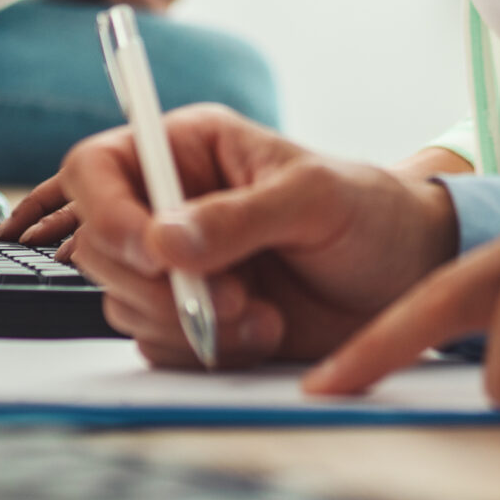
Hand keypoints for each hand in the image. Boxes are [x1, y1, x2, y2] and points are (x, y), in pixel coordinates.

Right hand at [16, 106, 463, 367]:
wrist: (403, 277)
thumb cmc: (367, 211)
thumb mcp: (313, 198)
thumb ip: (240, 216)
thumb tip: (165, 241)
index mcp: (188, 149)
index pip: (96, 166)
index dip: (106, 211)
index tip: (152, 252)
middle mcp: (169, 203)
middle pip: (97, 246)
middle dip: (156, 283)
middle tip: (232, 296)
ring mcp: (176, 265)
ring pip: (122, 302)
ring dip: (186, 322)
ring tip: (262, 316)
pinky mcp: (188, 316)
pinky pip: (156, 343)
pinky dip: (203, 350)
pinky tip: (262, 333)